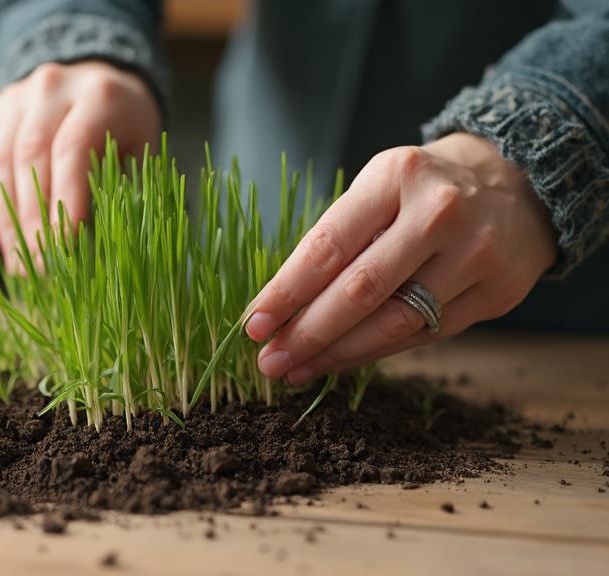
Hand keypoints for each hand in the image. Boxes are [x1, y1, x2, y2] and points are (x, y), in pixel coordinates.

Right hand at [0, 61, 159, 263]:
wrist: (94, 75)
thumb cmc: (124, 127)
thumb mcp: (140, 148)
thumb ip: (124, 187)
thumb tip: (104, 245)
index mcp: (96, 95)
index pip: (72, 149)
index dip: (64, 200)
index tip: (62, 248)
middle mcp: (50, 89)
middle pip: (30, 158)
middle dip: (31, 220)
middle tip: (35, 267)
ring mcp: (14, 99)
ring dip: (3, 219)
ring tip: (14, 264)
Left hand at [245, 133, 557, 384]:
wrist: (516, 185)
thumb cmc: (420, 192)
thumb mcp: (376, 191)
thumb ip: (335, 242)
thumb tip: (278, 309)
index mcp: (396, 178)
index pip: (328, 246)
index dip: (286, 291)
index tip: (253, 324)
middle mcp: (439, 213)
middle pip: (360, 290)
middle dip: (307, 332)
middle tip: (269, 361)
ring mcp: (475, 254)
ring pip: (393, 322)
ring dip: (337, 353)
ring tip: (297, 370)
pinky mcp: (497, 292)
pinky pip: (423, 335)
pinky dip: (375, 353)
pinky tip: (340, 362)